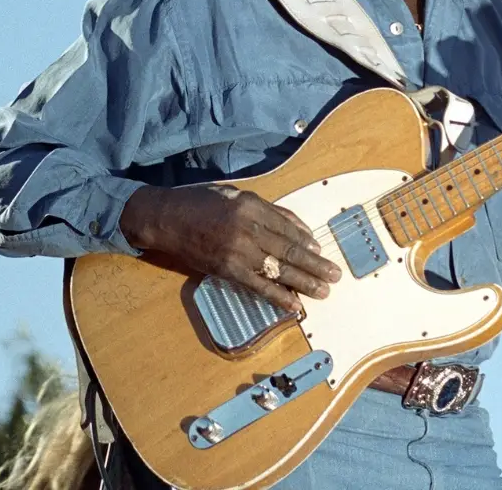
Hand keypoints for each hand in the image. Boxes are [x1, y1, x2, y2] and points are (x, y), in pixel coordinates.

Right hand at [120, 184, 340, 312]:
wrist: (165, 218)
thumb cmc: (202, 202)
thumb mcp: (237, 195)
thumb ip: (269, 210)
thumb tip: (299, 229)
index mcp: (252, 207)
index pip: (288, 227)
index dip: (307, 240)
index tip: (321, 250)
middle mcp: (248, 229)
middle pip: (289, 250)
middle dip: (315, 265)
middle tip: (336, 275)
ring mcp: (237, 252)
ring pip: (278, 270)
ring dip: (304, 283)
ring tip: (324, 291)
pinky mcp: (227, 270)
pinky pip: (257, 286)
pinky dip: (278, 297)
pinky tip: (295, 305)